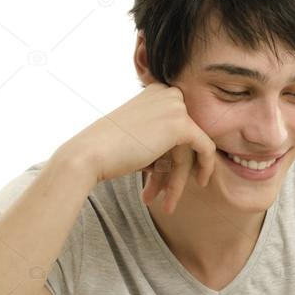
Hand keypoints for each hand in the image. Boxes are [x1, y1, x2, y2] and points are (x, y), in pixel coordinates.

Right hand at [60, 83, 216, 213]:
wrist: (88, 155)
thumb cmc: (109, 151)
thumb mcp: (141, 135)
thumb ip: (164, 136)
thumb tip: (194, 152)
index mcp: (157, 90)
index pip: (177, 124)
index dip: (174, 155)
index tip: (167, 175)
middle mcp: (167, 92)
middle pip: (185, 137)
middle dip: (176, 170)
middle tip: (165, 196)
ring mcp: (175, 106)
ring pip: (192, 148)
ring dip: (180, 178)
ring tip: (169, 204)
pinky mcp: (181, 123)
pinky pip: (206, 148)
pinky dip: (206, 167)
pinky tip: (201, 183)